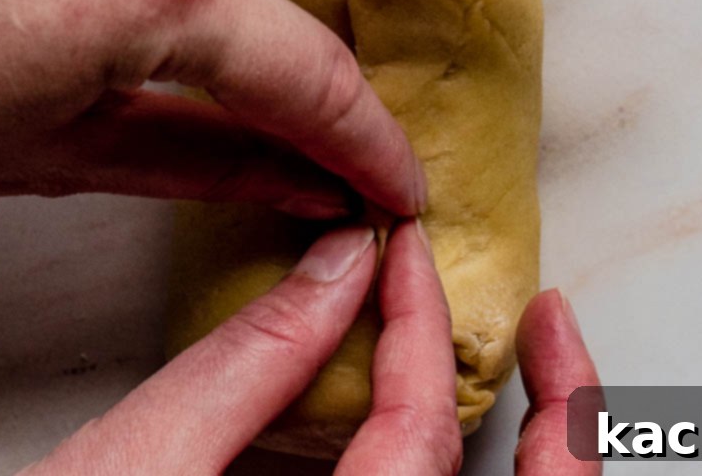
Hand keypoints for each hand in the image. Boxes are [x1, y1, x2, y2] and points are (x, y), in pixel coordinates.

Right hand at [22, 219, 598, 472]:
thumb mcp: (139, 470)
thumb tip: (336, 266)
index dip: (421, 323)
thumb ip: (249, 365)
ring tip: (543, 387)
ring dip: (539, 469)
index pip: (422, 438)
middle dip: (562, 421)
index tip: (402, 247)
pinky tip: (438, 451)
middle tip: (554, 328)